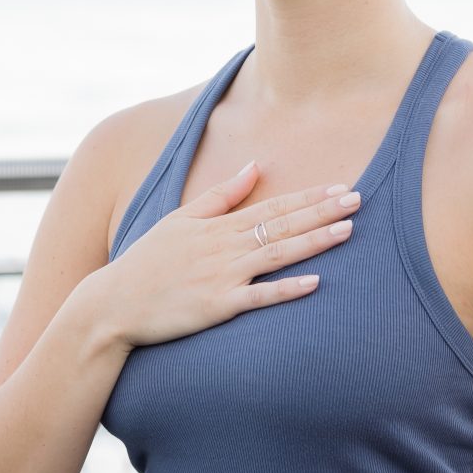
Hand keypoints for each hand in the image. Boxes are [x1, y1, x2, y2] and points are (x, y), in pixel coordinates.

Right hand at [102, 164, 360, 348]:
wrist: (113, 303)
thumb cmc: (148, 262)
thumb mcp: (180, 219)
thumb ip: (220, 195)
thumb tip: (255, 166)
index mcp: (218, 226)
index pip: (273, 207)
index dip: (309, 197)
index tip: (341, 187)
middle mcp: (224, 247)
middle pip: (282, 225)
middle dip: (323, 211)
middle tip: (358, 200)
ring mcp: (221, 276)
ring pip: (277, 254)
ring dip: (314, 241)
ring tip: (347, 230)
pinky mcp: (216, 306)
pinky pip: (258, 297)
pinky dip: (286, 290)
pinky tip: (314, 282)